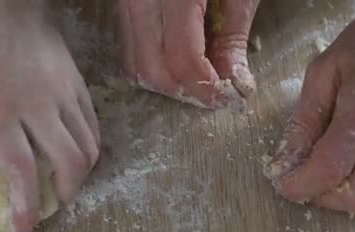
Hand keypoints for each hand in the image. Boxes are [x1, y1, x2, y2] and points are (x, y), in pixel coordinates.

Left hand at [0, 0, 99, 231]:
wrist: (3, 5)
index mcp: (3, 111)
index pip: (21, 168)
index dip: (25, 204)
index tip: (24, 228)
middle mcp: (40, 107)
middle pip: (68, 161)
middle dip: (65, 193)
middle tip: (51, 206)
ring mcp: (64, 95)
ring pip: (87, 144)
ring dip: (80, 173)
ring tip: (65, 184)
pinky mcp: (78, 85)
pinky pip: (93, 123)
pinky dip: (89, 146)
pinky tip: (75, 153)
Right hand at [117, 0, 259, 108]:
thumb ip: (233, 37)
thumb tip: (233, 81)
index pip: (183, 60)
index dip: (205, 87)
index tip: (226, 98)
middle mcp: (142, 1)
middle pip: (152, 70)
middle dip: (182, 90)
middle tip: (210, 92)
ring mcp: (126, 4)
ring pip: (134, 65)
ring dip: (164, 82)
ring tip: (194, 78)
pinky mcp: (121, 6)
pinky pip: (129, 49)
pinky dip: (150, 64)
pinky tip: (174, 60)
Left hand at [267, 16, 354, 214]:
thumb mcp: (325, 72)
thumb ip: (305, 119)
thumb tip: (285, 162)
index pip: (331, 164)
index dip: (302, 184)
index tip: (284, 185)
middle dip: (329, 197)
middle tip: (309, 183)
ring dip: (352, 197)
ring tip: (332, 174)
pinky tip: (354, 167)